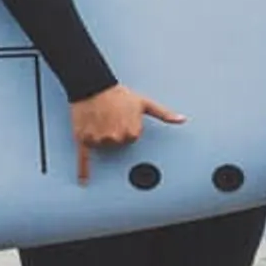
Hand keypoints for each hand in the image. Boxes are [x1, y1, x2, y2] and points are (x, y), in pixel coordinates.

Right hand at [69, 83, 185, 185]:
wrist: (93, 85)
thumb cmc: (118, 94)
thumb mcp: (145, 103)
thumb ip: (164, 114)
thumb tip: (181, 119)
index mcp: (132, 133)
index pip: (131, 139)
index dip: (127, 128)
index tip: (124, 118)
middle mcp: (115, 138)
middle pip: (116, 144)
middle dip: (114, 132)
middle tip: (111, 117)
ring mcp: (99, 140)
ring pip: (102, 146)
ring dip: (100, 136)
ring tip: (99, 119)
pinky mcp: (84, 140)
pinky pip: (84, 159)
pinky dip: (83, 170)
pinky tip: (84, 181)